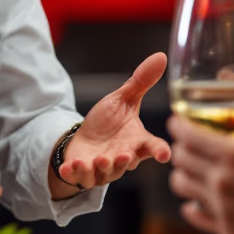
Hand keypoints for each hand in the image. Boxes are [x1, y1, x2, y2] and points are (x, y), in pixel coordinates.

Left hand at [54, 52, 171, 193]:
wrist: (84, 140)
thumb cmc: (108, 121)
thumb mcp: (122, 100)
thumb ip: (141, 82)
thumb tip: (161, 56)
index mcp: (136, 140)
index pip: (153, 147)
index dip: (159, 151)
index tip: (164, 154)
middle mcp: (123, 157)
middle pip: (128, 163)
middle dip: (125, 161)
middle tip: (124, 155)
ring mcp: (104, 169)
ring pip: (105, 173)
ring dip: (101, 168)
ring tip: (98, 159)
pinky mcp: (84, 173)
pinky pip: (80, 177)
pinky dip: (74, 173)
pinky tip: (69, 167)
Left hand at [167, 26, 233, 233]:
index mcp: (233, 154)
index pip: (186, 135)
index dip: (180, 125)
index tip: (182, 121)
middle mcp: (221, 181)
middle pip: (182, 158)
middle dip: (182, 147)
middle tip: (188, 140)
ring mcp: (223, 208)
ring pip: (184, 186)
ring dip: (185, 173)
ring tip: (194, 165)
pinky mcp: (229, 231)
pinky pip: (197, 216)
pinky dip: (194, 204)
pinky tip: (200, 198)